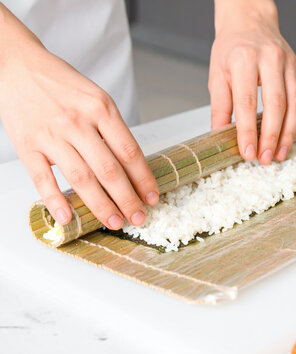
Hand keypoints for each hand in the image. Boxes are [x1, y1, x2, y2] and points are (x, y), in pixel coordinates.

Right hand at [0, 6, 157, 228]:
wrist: (18, 65)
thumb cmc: (63, 85)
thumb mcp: (97, 98)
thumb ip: (113, 129)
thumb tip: (132, 167)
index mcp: (101, 108)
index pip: (129, 151)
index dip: (143, 179)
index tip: (152, 197)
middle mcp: (77, 122)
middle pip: (109, 170)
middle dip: (127, 199)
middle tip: (138, 217)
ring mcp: (51, 134)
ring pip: (81, 178)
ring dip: (100, 205)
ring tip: (115, 222)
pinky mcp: (27, 144)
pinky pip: (42, 178)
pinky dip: (55, 200)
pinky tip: (68, 218)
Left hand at [209, 0, 295, 164]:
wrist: (250, 22)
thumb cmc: (231, 49)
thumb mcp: (217, 75)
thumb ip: (220, 107)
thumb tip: (220, 136)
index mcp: (244, 60)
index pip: (247, 103)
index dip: (247, 131)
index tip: (248, 152)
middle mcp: (270, 59)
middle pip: (275, 104)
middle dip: (271, 136)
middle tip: (266, 158)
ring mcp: (289, 64)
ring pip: (294, 103)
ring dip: (288, 133)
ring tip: (280, 153)